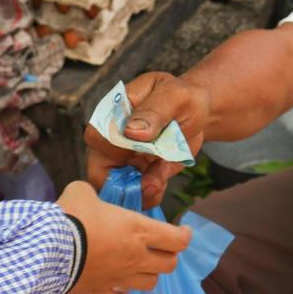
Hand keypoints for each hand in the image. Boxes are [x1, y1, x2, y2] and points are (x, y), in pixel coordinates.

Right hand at [57, 181, 191, 293]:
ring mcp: (120, 279)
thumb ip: (92, 194)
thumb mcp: (81, 192)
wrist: (46, 251)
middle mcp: (136, 257)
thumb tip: (88, 198)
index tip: (181, 231)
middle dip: (168, 256)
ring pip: (150, 284)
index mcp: (138, 231)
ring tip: (137, 266)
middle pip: (169, 265)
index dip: (184, 236)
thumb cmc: (70, 217)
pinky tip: (115, 286)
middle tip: (159, 248)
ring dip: (148, 275)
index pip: (178, 240)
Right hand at [85, 71, 208, 208]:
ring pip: (114, 188)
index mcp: (114, 111)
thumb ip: (154, 112)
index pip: (97, 137)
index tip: (146, 154)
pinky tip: (161, 182)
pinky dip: (147, 196)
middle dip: (125, 186)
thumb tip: (130, 131)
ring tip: (162, 180)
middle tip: (155, 185)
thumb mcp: (175, 97)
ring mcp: (119, 157)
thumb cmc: (183, 98)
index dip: (115, 153)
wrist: (195, 114)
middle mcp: (109, 136)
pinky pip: (131, 194)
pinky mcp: (132, 173)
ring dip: (139, 193)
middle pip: (97, 169)